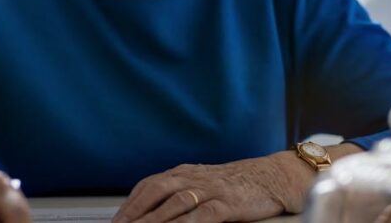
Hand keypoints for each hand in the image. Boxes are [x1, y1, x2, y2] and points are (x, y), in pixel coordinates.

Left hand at [112, 151, 317, 222]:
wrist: (273, 176)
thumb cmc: (236, 185)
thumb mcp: (203, 184)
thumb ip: (179, 194)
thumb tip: (151, 212)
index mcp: (185, 173)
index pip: (149, 185)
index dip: (131, 203)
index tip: (117, 219)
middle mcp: (194, 178)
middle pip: (157, 191)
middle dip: (136, 211)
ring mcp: (212, 189)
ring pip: (176, 202)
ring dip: (155, 219)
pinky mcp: (229, 203)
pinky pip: (206, 214)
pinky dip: (189, 222)